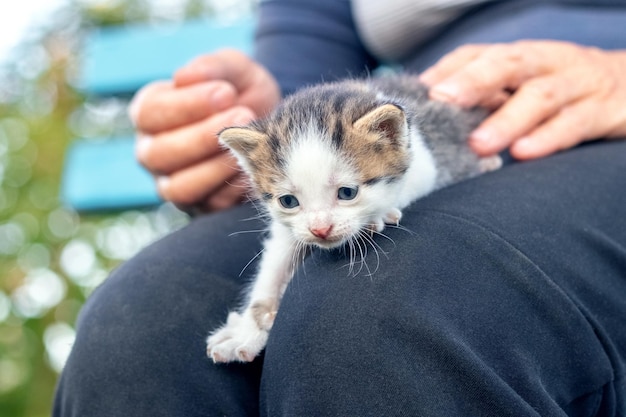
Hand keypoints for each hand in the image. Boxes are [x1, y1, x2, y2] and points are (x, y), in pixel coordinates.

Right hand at [130, 49, 280, 211]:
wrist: (270, 126)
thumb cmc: (242, 95)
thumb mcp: (235, 71)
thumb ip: (214, 67)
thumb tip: (183, 77)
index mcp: (150, 113)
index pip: (149, 113)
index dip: (186, 104)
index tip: (226, 92)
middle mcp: (152, 151)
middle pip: (158, 153)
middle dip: (202, 136)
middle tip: (243, 117)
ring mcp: (173, 184)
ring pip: (179, 188)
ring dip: (215, 167)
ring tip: (249, 144)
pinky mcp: (201, 207)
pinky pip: (211, 206)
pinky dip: (232, 189)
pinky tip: (254, 168)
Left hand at [419, 41, 625, 158]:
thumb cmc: (562, 90)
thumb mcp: (522, 84)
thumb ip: (484, 94)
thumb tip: (432, 110)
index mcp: (520, 57)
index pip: (478, 54)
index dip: (448, 70)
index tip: (420, 92)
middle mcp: (546, 63)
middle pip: (507, 64)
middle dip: (472, 82)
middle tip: (443, 102)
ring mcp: (577, 84)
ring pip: (540, 96)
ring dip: (506, 120)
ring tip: (478, 143)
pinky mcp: (604, 110)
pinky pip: (574, 123)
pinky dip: (547, 138)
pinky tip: (523, 154)